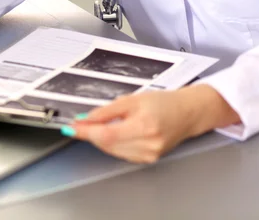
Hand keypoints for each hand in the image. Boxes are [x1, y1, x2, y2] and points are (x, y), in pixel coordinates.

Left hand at [63, 84, 239, 163]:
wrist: (187, 113)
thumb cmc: (164, 103)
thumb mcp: (133, 99)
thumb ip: (107, 111)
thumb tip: (85, 119)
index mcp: (144, 126)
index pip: (106, 134)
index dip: (85, 132)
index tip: (71, 127)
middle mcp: (147, 144)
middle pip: (107, 144)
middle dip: (91, 133)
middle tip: (81, 123)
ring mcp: (148, 154)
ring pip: (112, 150)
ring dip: (101, 139)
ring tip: (102, 125)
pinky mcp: (148, 159)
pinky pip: (122, 153)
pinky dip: (113, 144)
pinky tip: (116, 133)